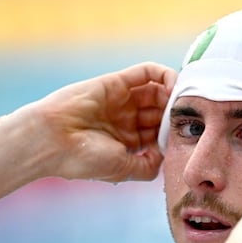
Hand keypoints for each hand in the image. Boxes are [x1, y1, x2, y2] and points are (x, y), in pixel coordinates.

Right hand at [5, 62, 176, 182]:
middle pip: (161, 112)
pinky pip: (145, 72)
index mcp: (128, 142)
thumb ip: (149, 166)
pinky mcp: (117, 82)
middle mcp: (126, 120)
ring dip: (173, 93)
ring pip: (157, 92)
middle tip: (189, 114)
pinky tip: (173, 84)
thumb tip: (167, 155)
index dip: (174, 133)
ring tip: (184, 99)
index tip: (188, 135)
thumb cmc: (84, 159)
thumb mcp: (124, 170)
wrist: (52, 140)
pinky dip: (163, 74)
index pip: (160, 134)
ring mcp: (122, 100)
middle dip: (176, 113)